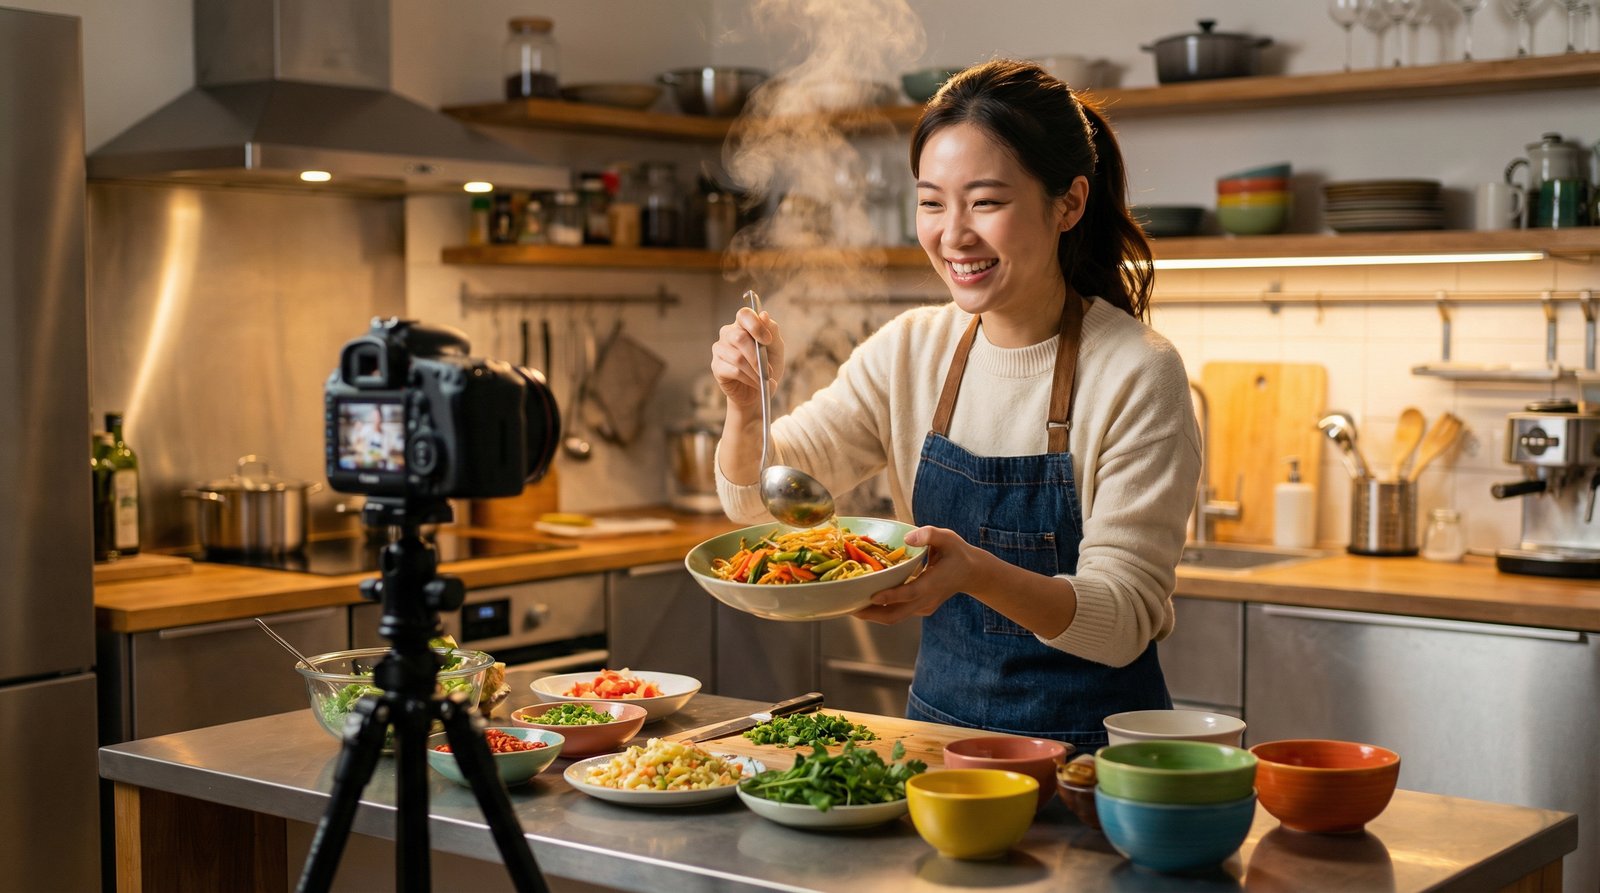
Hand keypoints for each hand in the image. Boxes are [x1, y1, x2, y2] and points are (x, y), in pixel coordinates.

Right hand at [709, 306, 784, 415]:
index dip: (755, 325)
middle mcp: (728, 334)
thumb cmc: (767, 367)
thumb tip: (763, 315)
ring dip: (755, 371)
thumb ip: (772, 330)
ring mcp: (719, 349)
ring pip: (737, 357)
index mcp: (743, 325)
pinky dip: (749, 379)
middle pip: (739, 337)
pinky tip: (755, 384)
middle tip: (768, 370)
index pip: (744, 314)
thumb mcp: (776, 348)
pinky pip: (733, 371)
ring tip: (764, 380)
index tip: (768, 340)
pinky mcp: (716, 366)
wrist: (759, 392)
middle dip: (757, 357)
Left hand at [853, 526, 995, 624]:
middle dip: (871, 614)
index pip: (910, 593)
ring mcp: (923, 608)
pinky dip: (881, 610)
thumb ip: (930, 535)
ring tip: (849, 605)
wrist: (972, 574)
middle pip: (896, 615)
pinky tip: (865, 600)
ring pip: (895, 617)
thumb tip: (908, 537)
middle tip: (848, 607)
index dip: (891, 596)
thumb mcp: (947, 538)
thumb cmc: (957, 553)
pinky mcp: (919, 609)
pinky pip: (898, 613)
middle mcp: (926, 600)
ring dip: (873, 614)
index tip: (872, 597)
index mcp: (933, 583)